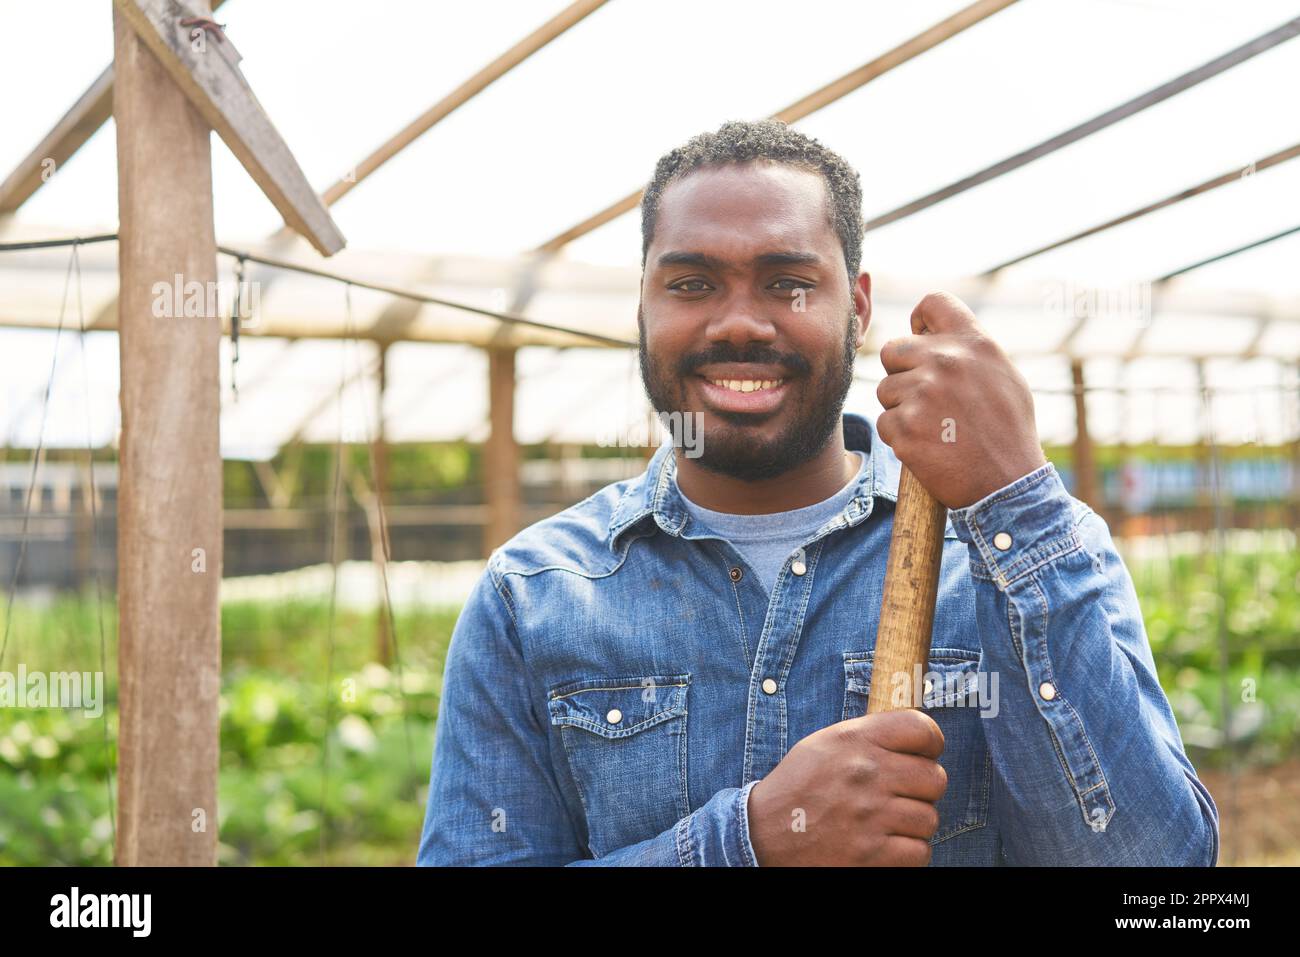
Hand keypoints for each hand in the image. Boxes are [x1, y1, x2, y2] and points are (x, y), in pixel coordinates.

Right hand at [747, 709, 947, 865]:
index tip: (924, 754)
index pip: (922, 728)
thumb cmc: (798, 788)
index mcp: (855, 740)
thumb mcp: (824, 745)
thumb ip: (868, 736)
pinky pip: (920, 851)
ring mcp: (872, 816)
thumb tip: (914, 738)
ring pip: (929, 818)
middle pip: (935, 778)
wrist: (764, 835)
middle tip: (902, 795)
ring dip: (913, 823)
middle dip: (923, 788)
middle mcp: (867, 774)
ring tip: (887, 822)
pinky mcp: (873, 854)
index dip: (931, 743)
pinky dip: (907, 852)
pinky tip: (884, 843)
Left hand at [876, 292, 1046, 508]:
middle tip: (926, 399)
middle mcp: (945, 361)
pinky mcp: (903, 427)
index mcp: (973, 343)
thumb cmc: (1008, 432)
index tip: (923, 340)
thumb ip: (968, 352)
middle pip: (893, 349)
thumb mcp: (1002, 376)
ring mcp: (921, 393)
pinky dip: (900, 437)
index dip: (920, 322)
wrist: (1008, 484)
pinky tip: (928, 447)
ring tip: (934, 428)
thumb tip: (932, 335)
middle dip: (902, 372)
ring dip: (901, 408)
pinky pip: (885, 423)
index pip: (932, 302)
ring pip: (886, 390)